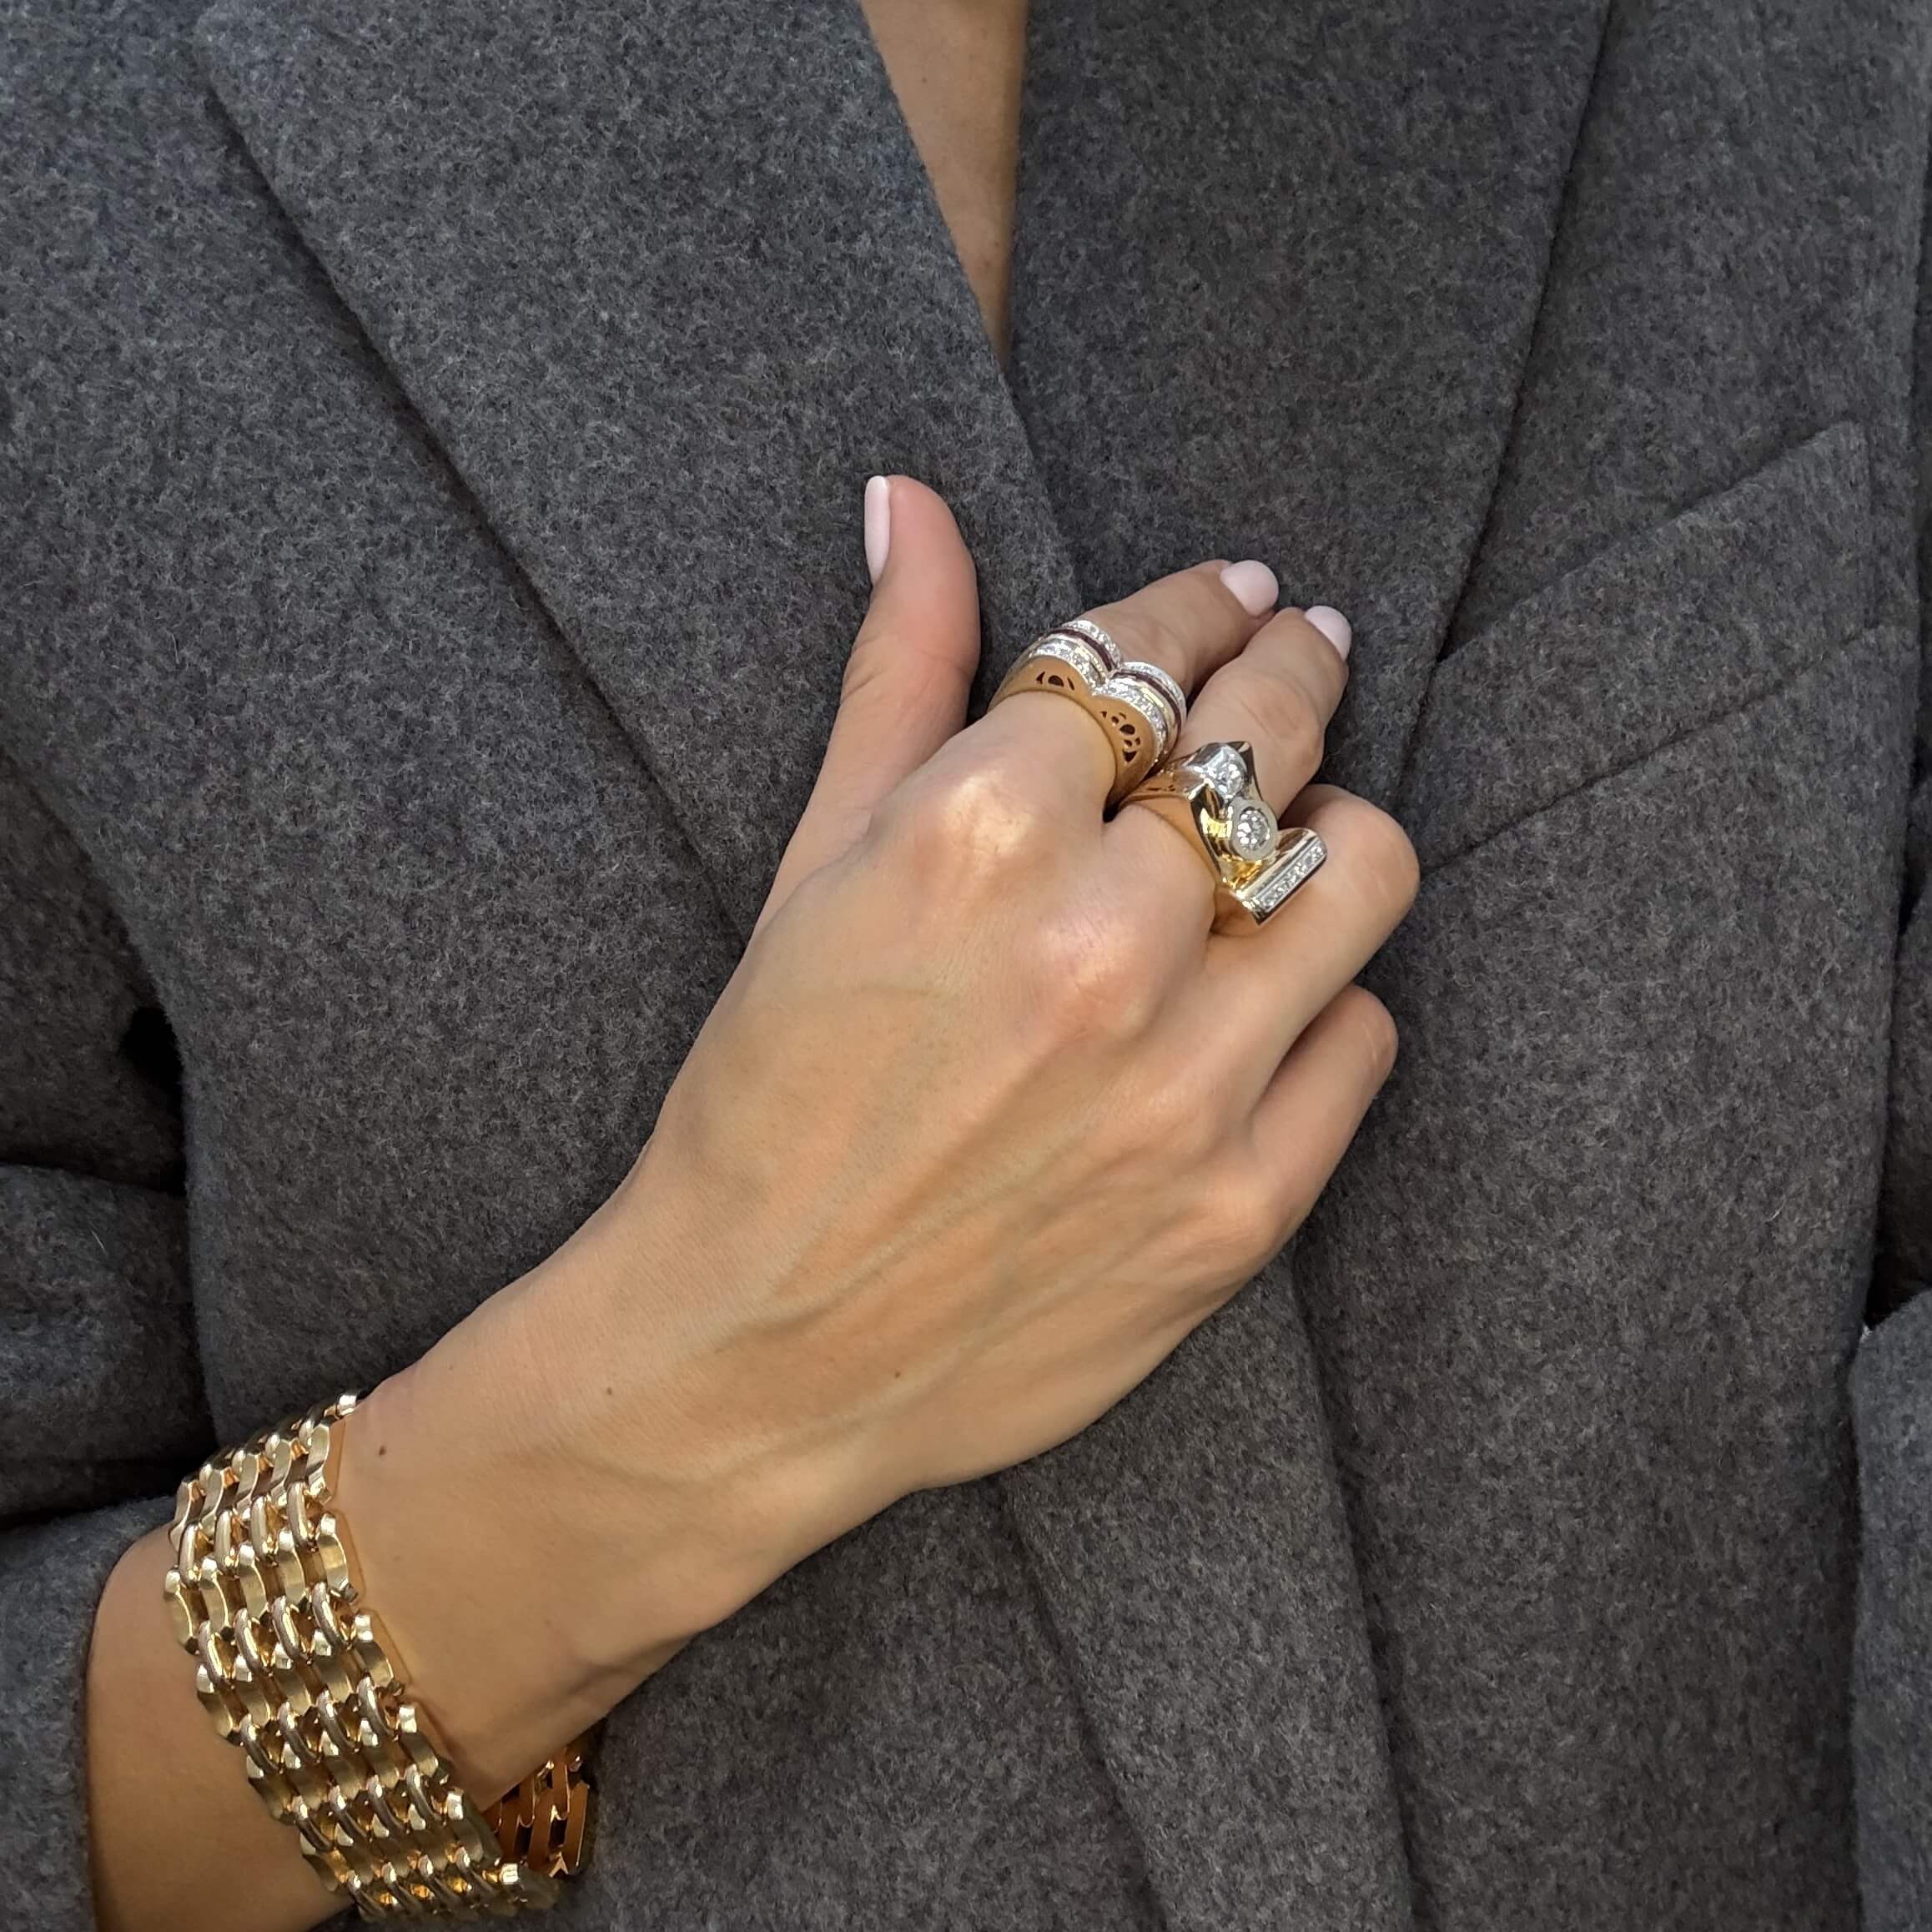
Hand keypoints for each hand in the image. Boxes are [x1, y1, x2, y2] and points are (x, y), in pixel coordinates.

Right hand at [84, 480, 1417, 1931]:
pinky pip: (1364, 1039)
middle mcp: (1100, 944)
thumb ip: (893, 677)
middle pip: (1272, 737)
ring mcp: (1184, 1083)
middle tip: (1303, 649)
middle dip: (1295, 667)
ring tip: (1296, 827)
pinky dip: (1327, 1002)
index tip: (1236, 590)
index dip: (1200, 602)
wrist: (755, 1347)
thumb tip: (913, 503)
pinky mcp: (1238, 1205)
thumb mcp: (810, 868)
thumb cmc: (764, 1093)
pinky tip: (1266, 1002)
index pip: (1146, 656)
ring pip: (1361, 871)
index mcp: (978, 833)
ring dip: (1333, 828)